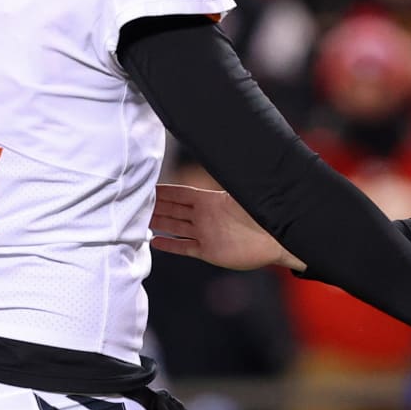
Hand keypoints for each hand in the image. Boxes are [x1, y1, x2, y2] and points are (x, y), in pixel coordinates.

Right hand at [149, 183, 305, 271]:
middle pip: (174, 209)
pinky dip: (170, 244)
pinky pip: (184, 246)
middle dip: (155, 205)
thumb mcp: (242, 194)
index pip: (182, 193)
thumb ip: (230, 178)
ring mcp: (206, 233)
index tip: (146, 186)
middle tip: (134, 202)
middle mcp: (206, 216)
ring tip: (138, 220)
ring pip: (175, 227)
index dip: (164, 191)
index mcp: (212, 200)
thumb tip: (223, 158)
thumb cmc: (263, 213)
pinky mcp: (209, 251)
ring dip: (158, 223)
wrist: (276, 240)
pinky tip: (155, 241)